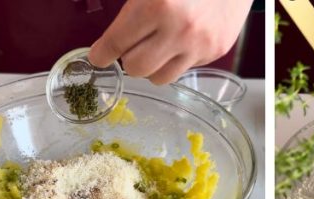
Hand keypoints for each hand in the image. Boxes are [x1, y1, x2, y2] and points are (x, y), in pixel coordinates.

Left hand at [89, 0, 251, 84]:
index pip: (116, 43)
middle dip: (128, 59)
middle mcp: (179, 29)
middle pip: (136, 69)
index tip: (98, 57)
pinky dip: (177, 58)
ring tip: (156, 46)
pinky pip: (185, 69)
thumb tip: (108, 38)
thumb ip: (131, 8)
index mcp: (156, 6)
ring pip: (160, 78)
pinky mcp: (215, 51)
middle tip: (131, 47)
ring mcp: (199, 44)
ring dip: (153, 66)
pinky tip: (181, 39)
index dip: (101, 53)